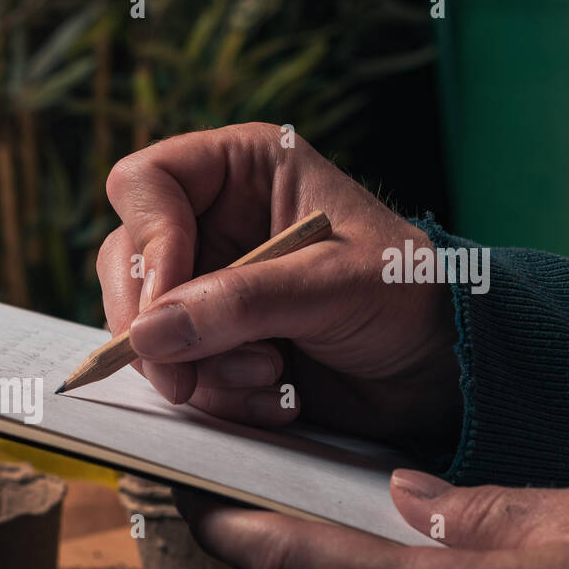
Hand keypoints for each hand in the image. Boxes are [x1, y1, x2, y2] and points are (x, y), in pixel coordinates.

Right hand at [99, 123, 459, 447]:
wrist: (442, 368)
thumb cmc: (409, 296)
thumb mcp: (333, 286)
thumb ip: (241, 303)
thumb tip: (147, 333)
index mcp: (241, 169)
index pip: (144, 185)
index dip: (149, 245)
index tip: (169, 309)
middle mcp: (211, 221)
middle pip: (126, 262)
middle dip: (162, 329)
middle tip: (191, 376)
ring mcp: (205, 284)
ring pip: (144, 327)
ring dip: (199, 370)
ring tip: (272, 378)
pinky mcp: (210, 341)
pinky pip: (173, 369)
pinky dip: (216, 396)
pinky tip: (275, 399)